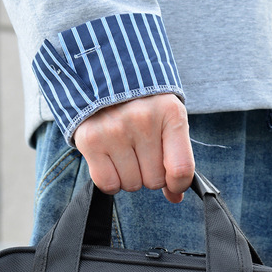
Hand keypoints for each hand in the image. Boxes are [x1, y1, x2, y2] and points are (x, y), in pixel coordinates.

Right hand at [73, 94, 193, 202]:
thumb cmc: (144, 104)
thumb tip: (175, 197)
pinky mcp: (90, 139)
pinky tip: (111, 160)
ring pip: (131, 184)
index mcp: (170, 113)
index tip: (173, 183)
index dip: (178, 185)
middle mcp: (142, 120)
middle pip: (154, 181)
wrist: (104, 75)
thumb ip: (176, 158)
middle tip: (141, 152)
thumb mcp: (168, 120)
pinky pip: (107, 184)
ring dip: (129, 177)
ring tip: (125, 151)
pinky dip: (111, 180)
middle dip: (149, 174)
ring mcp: (114, 129)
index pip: (181, 169)